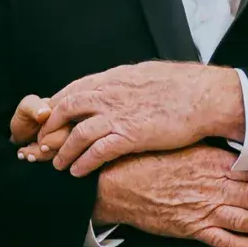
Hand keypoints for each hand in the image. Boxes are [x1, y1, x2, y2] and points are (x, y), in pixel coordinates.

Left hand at [14, 62, 245, 175]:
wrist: (206, 96)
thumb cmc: (182, 85)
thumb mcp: (145, 75)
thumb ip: (124, 83)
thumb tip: (116, 86)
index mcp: (113, 78)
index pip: (72, 90)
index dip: (55, 107)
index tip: (47, 121)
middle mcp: (110, 94)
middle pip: (65, 109)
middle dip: (50, 129)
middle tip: (42, 145)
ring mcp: (118, 115)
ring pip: (77, 133)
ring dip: (63, 151)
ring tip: (57, 164)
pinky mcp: (130, 135)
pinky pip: (97, 151)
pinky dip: (83, 162)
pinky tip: (78, 171)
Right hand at [93, 148, 247, 246]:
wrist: (117, 184)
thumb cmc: (147, 161)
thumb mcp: (183, 147)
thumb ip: (211, 153)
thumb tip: (235, 153)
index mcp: (212, 162)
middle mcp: (213, 186)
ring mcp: (204, 209)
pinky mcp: (192, 229)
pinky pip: (224, 240)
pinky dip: (245, 246)